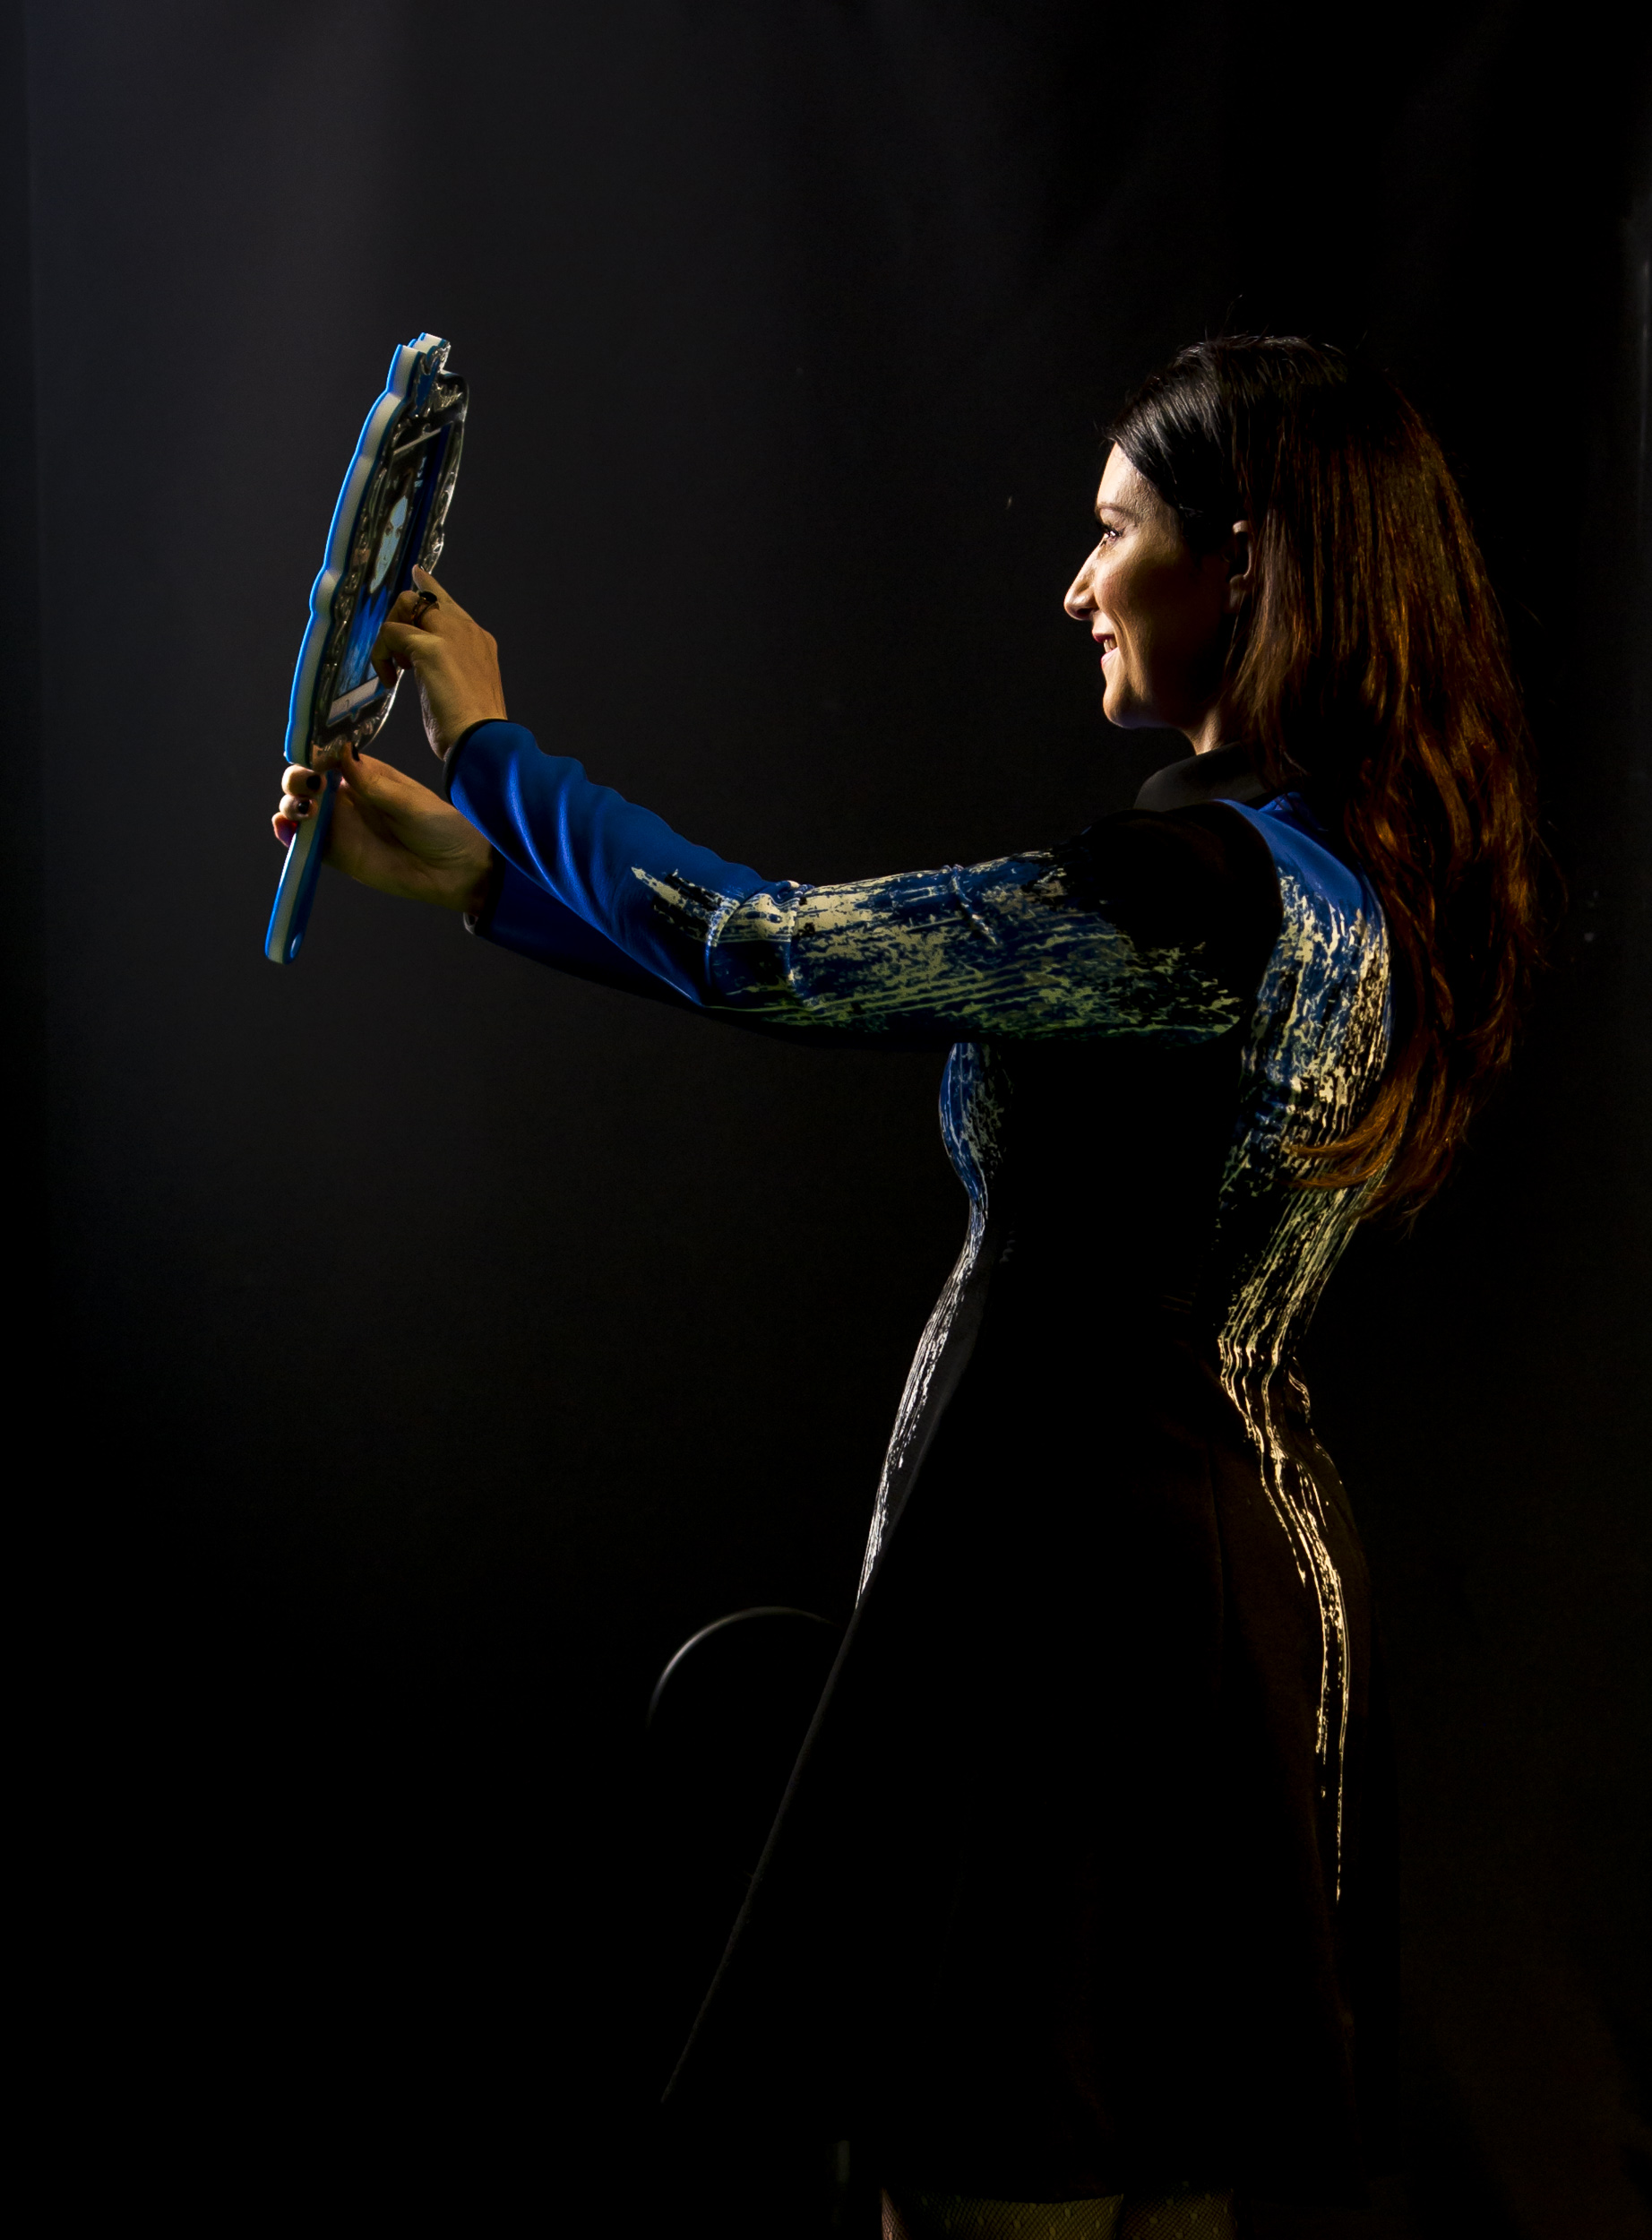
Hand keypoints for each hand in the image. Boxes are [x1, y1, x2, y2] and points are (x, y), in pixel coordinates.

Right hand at [273, 752, 494, 914]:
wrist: (455, 870)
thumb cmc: (440, 827)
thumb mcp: (409, 801)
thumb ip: (373, 783)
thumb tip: (343, 753)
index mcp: (364, 773)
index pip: (326, 755)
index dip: (312, 753)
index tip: (310, 755)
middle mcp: (345, 796)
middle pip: (304, 780)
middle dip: (296, 778)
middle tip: (310, 785)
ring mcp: (338, 825)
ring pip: (298, 808)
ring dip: (290, 804)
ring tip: (306, 809)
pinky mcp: (336, 853)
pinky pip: (304, 842)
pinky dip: (287, 834)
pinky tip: (284, 827)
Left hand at [369, 566, 507, 757]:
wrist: (483, 741)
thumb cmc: (474, 729)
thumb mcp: (467, 690)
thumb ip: (451, 670)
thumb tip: (428, 672)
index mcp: (480, 642)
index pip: (450, 605)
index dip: (430, 589)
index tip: (418, 575)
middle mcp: (468, 631)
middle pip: (425, 598)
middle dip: (401, 618)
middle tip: (396, 654)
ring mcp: (450, 636)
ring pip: (407, 604)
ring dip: (391, 633)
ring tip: (394, 668)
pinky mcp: (430, 648)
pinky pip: (390, 633)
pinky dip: (381, 655)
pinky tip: (388, 680)